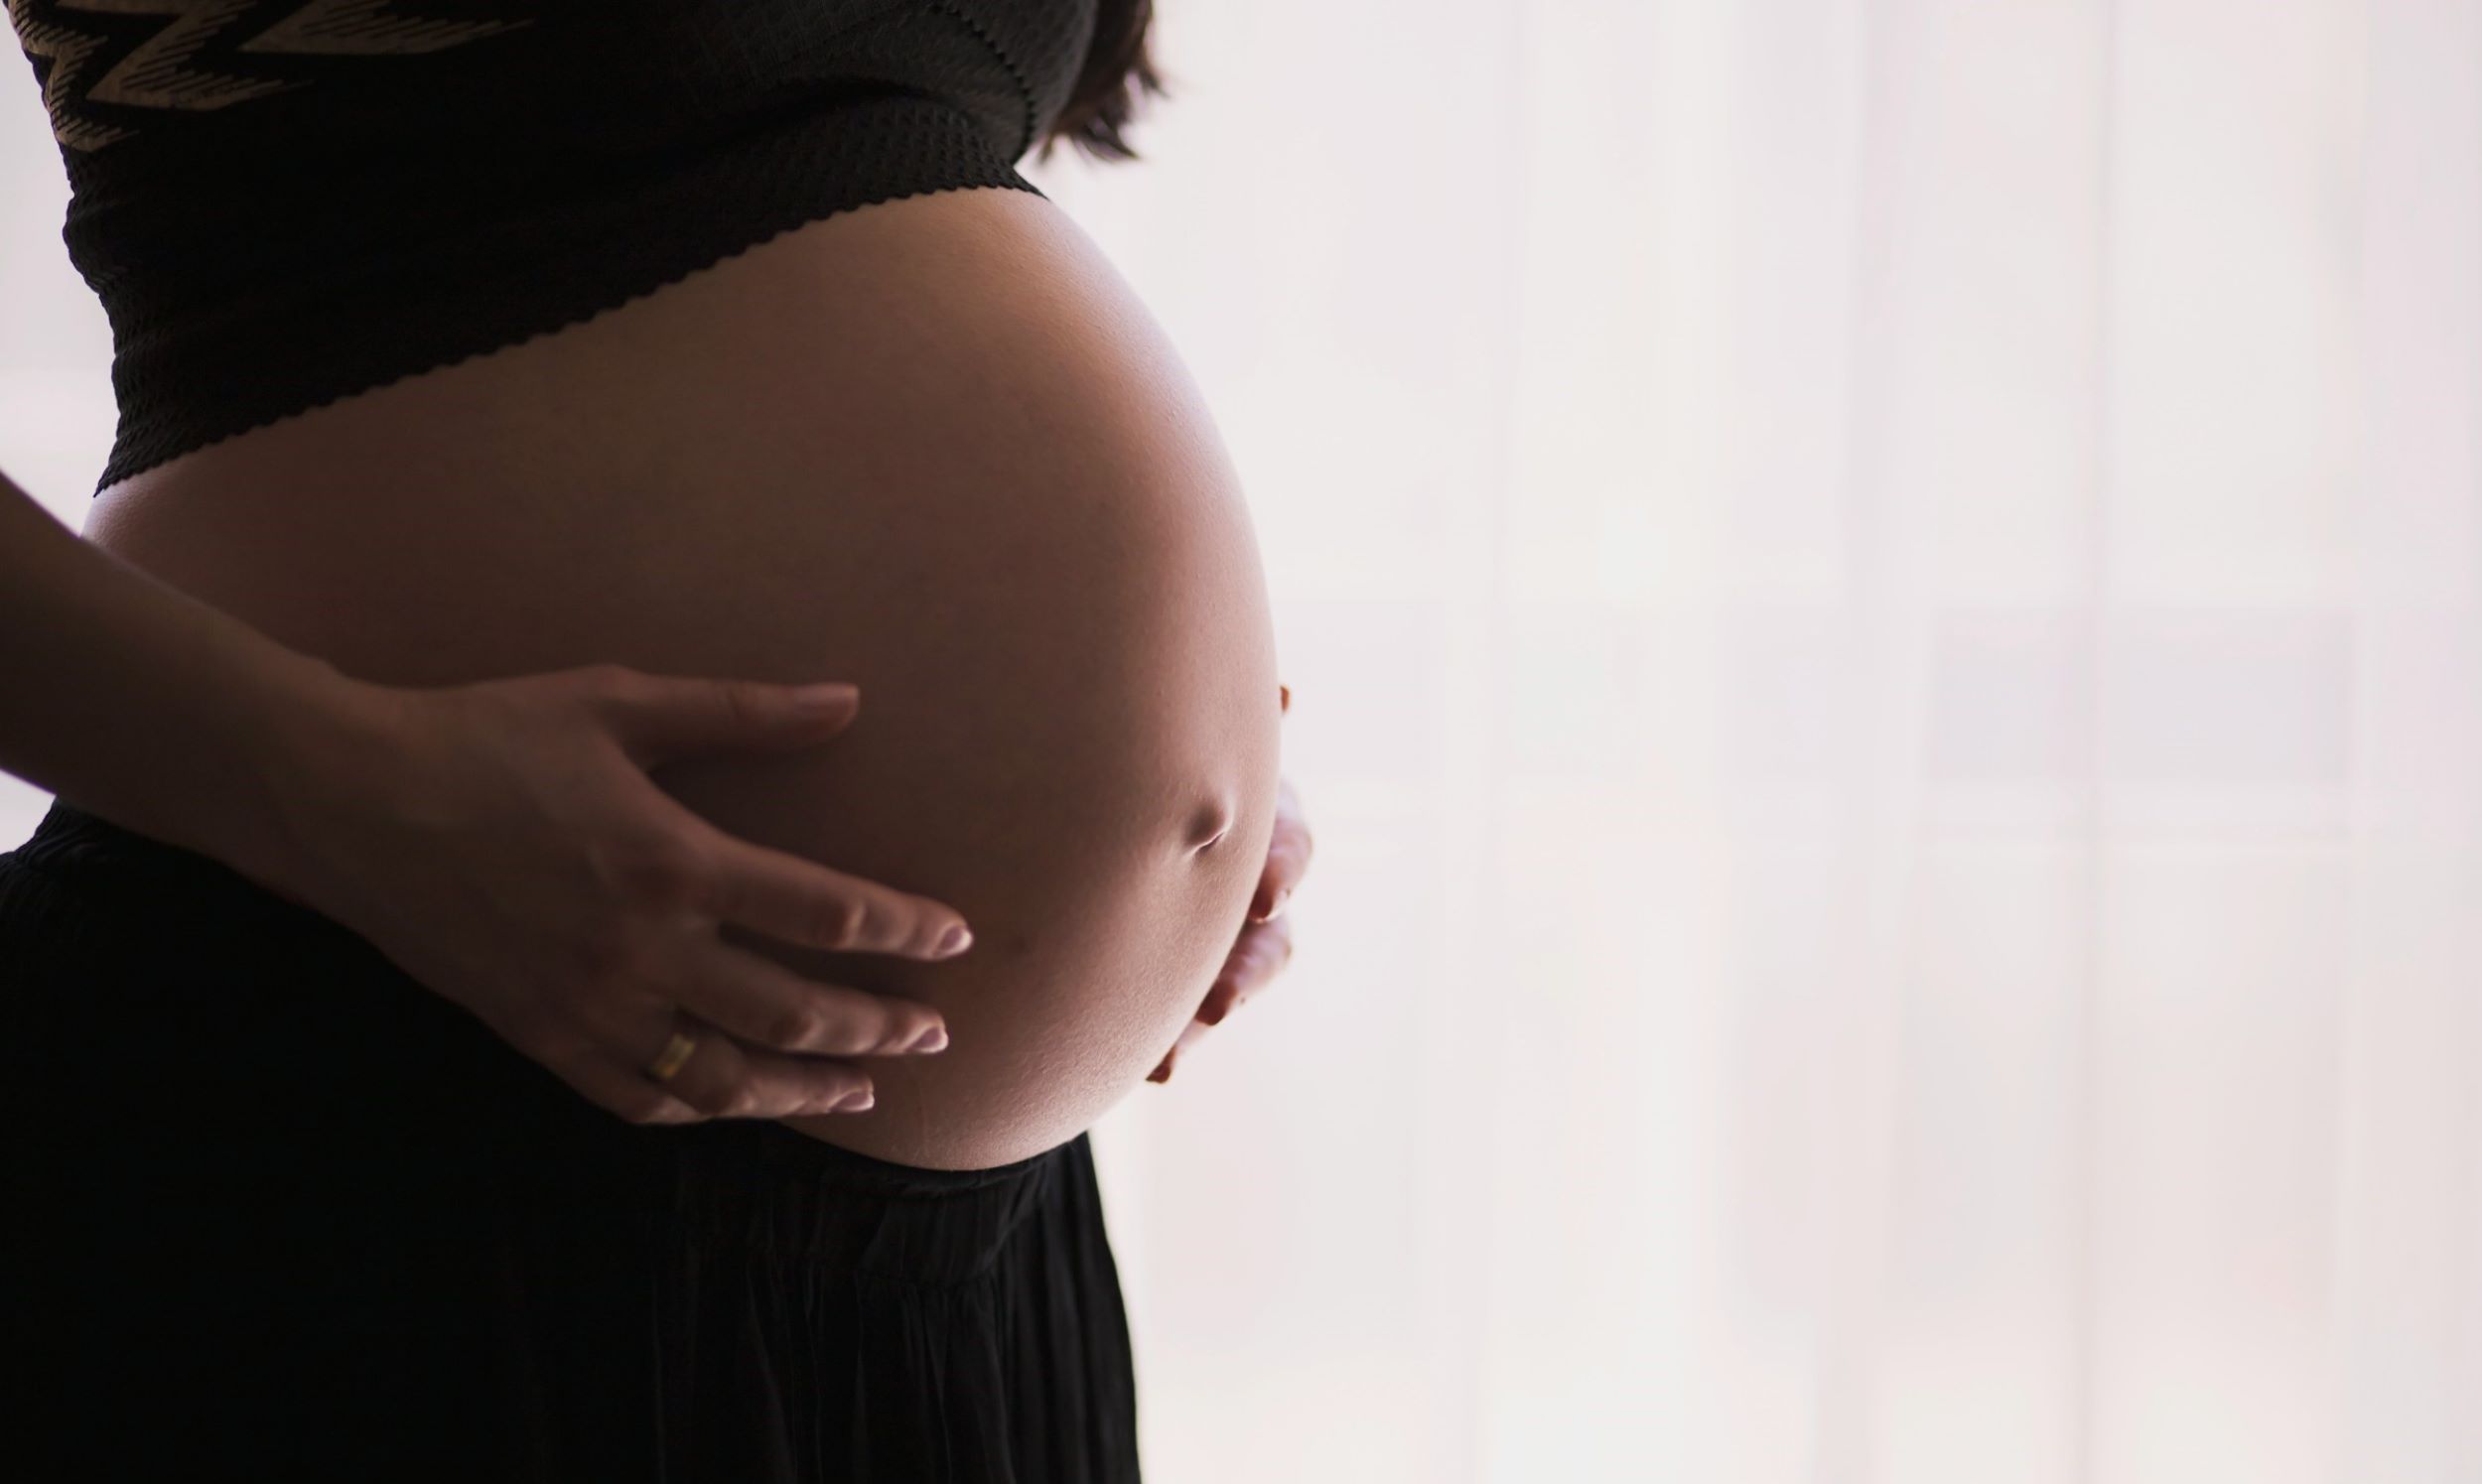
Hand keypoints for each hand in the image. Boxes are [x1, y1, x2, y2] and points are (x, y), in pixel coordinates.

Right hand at [258, 663, 970, 1125]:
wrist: (350, 801)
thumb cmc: (488, 735)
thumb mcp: (619, 701)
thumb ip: (741, 711)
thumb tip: (848, 700)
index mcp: (672, 861)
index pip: (826, 914)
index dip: (904, 932)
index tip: (956, 938)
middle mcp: (640, 950)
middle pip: (795, 1012)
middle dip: (879, 1027)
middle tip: (937, 1033)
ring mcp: (588, 1005)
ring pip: (725, 1077)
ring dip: (806, 1087)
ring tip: (864, 1089)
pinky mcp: (539, 1036)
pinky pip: (638, 1098)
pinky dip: (701, 1110)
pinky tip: (738, 1104)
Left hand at [1147, 683, 1310, 1083]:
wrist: (1093, 804)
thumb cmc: (1142, 745)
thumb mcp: (1172, 731)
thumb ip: (1208, 723)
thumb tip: (1284, 698)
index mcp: (1254, 809)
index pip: (1286, 839)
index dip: (1281, 868)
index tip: (1264, 897)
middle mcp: (1251, 876)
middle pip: (1269, 934)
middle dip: (1247, 968)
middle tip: (1219, 1000)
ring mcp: (1224, 933)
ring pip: (1234, 985)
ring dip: (1207, 1018)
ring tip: (1172, 1056)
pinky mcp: (1190, 977)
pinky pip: (1187, 1021)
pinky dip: (1173, 1046)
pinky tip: (1155, 1069)